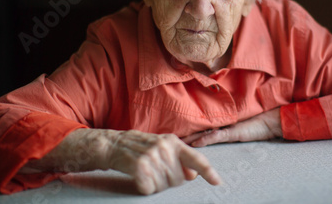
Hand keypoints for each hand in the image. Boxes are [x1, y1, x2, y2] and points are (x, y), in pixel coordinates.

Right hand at [105, 130, 220, 193]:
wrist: (114, 144)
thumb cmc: (140, 147)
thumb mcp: (162, 148)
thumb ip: (180, 160)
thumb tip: (193, 175)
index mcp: (173, 142)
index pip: (196, 158)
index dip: (208, 171)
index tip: (217, 182)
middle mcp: (164, 147)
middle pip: (178, 180)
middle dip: (168, 181)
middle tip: (156, 171)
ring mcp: (152, 156)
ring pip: (164, 186)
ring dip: (155, 185)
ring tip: (146, 172)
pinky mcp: (139, 166)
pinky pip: (149, 188)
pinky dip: (144, 187)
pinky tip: (139, 177)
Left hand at [182, 108, 282, 146]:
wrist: (270, 120)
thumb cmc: (255, 124)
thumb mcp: (236, 128)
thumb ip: (223, 130)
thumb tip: (207, 135)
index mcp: (220, 123)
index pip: (200, 125)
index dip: (187, 128)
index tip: (173, 131)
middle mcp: (221, 123)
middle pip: (199, 128)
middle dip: (184, 132)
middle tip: (167, 136)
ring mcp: (226, 127)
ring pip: (204, 131)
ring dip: (191, 136)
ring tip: (177, 140)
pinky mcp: (233, 132)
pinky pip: (218, 136)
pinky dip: (207, 139)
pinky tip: (196, 143)